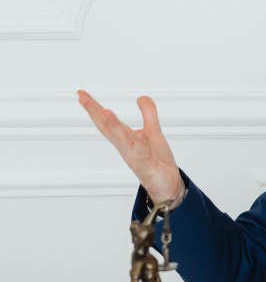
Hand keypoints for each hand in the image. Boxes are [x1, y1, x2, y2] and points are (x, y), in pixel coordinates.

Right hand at [77, 90, 182, 206]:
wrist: (168, 187)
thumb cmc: (156, 162)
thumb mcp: (153, 132)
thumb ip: (148, 114)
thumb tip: (141, 97)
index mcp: (126, 139)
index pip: (106, 121)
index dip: (94, 108)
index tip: (81, 94)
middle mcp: (126, 148)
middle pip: (108, 128)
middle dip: (95, 113)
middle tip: (82, 97)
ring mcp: (135, 157)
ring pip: (122, 140)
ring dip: (114, 126)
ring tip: (105, 111)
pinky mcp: (147, 167)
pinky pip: (142, 155)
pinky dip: (138, 145)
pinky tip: (136, 135)